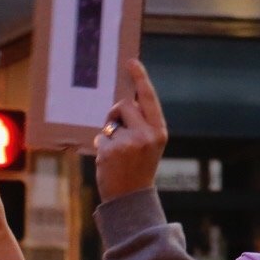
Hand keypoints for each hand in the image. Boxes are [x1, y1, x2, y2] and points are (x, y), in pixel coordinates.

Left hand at [92, 59, 166, 198]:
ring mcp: (130, 142)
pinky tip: (109, 162)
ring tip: (117, 153)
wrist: (131, 198)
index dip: (140, 78)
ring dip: (109, 132)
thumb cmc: (138, 168)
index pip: (149, 98)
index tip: (131, 61)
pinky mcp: (112, 150)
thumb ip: (141, 123)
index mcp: (159, 131)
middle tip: (117, 129)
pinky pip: (101, 137)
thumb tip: (125, 102)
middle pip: (124, 105)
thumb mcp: (149, 144)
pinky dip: (102, 147)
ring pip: (111, 121)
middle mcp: (147, 134)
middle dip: (116, 113)